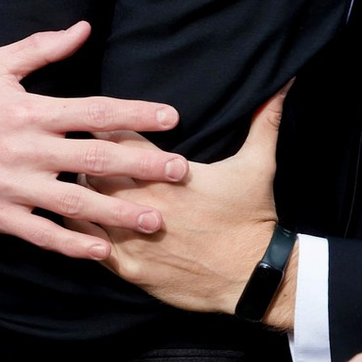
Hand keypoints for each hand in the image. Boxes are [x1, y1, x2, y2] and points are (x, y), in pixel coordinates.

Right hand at [0, 25, 182, 260]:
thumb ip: (41, 48)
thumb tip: (83, 28)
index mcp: (30, 111)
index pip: (94, 110)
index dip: (136, 113)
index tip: (172, 118)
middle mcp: (26, 149)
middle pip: (95, 157)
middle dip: (142, 164)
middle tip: (180, 172)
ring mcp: (13, 186)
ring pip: (75, 202)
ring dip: (118, 212)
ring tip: (155, 220)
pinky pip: (41, 234)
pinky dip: (72, 245)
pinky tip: (102, 251)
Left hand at [102, 91, 292, 318]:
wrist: (255, 277)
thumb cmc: (253, 218)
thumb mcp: (259, 165)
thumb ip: (265, 120)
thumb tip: (283, 83)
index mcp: (167, 172)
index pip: (119, 137)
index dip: (108, 127)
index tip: (103, 123)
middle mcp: (143, 202)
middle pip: (92, 167)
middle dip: (88, 157)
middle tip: (85, 150)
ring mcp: (133, 237)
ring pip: (83, 204)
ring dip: (81, 192)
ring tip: (80, 182)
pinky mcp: (129, 267)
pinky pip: (86, 244)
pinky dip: (81, 227)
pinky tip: (78, 217)